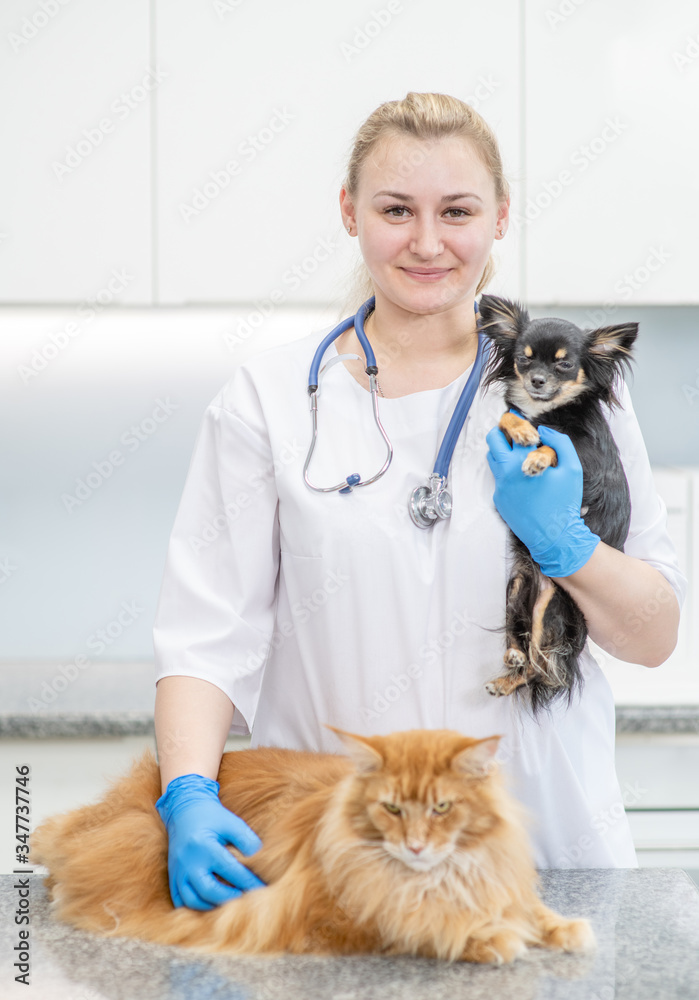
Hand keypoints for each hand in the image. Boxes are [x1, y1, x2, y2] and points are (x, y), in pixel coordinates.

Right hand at [156, 773, 265, 910]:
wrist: (185, 809)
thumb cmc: (212, 816)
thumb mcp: (232, 822)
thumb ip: (247, 841)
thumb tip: (260, 862)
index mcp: (204, 846)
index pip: (231, 871)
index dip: (250, 882)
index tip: (264, 889)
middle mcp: (188, 862)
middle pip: (210, 891)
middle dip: (232, 898)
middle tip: (249, 900)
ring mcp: (177, 872)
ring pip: (193, 901)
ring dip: (213, 906)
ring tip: (231, 903)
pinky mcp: (172, 877)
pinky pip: (180, 901)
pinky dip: (195, 907)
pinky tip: (211, 904)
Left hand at [485, 422, 599, 576]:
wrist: (553, 536)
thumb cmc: (564, 502)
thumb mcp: (571, 468)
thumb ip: (560, 443)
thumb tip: (543, 430)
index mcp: (521, 461)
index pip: (511, 430)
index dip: (515, 419)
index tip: (518, 416)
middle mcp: (505, 472)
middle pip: (493, 441)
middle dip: (501, 432)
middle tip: (514, 431)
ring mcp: (499, 486)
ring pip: (492, 459)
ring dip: (502, 451)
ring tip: (518, 452)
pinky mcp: (498, 500)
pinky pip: (498, 479)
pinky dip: (507, 472)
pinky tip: (523, 477)